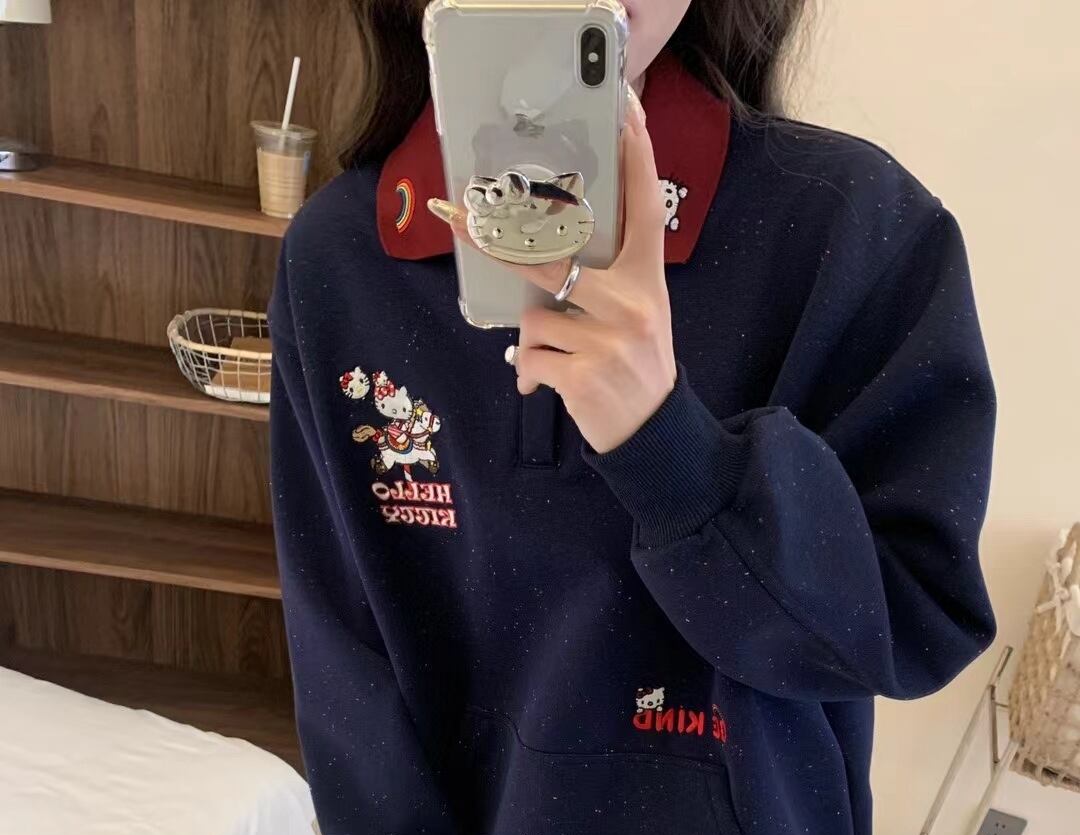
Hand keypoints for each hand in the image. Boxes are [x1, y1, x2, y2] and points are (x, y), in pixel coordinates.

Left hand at [428, 89, 675, 453]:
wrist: (654, 433)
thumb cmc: (636, 366)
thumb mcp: (639, 314)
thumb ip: (606, 281)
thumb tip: (538, 259)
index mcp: (647, 279)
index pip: (645, 204)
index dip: (635, 154)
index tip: (625, 107)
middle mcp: (633, 302)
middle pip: (548, 258)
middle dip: (495, 244)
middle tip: (455, 216)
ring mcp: (609, 339)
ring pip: (533, 318)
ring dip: (535, 342)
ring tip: (561, 360)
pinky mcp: (583, 375)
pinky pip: (530, 359)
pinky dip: (530, 376)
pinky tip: (550, 387)